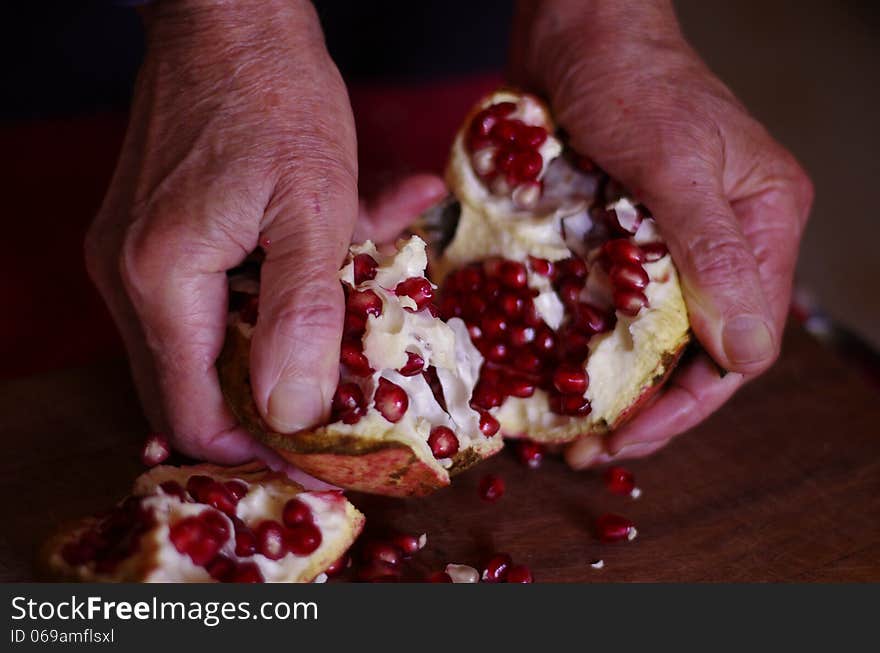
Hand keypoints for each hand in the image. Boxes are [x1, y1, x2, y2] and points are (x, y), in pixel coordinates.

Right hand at [85, 0, 444, 464]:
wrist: (231, 20)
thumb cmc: (276, 98)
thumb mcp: (314, 207)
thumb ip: (302, 315)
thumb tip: (292, 415)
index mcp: (161, 280)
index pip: (196, 411)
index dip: (258, 450)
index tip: (322, 463)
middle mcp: (130, 279)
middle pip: (192, 391)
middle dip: (266, 411)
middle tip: (335, 417)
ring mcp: (135, 259)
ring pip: (203, 350)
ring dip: (271, 355)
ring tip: (339, 338)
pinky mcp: (156, 240)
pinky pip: (206, 305)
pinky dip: (262, 310)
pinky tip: (321, 277)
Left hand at [509, 0, 813, 467]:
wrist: (574, 28)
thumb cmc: (627, 79)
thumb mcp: (672, 161)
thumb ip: (713, 254)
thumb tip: (746, 354)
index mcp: (762, 226)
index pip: (741, 344)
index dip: (686, 403)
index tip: (626, 436)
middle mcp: (724, 242)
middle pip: (694, 352)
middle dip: (643, 406)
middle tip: (585, 448)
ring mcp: (670, 241)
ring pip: (648, 336)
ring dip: (608, 383)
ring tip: (562, 425)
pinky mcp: (621, 235)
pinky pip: (609, 303)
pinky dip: (582, 340)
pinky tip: (546, 370)